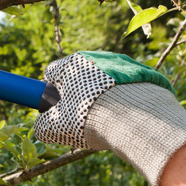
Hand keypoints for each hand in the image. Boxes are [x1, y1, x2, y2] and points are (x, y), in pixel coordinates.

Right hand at [34, 51, 185, 185]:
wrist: (137, 118)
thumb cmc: (89, 120)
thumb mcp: (55, 128)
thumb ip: (42, 125)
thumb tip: (42, 126)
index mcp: (71, 64)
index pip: (52, 72)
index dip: (50, 91)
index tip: (56, 108)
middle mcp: (96, 57)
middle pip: (80, 76)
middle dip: (78, 94)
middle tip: (82, 118)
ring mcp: (122, 63)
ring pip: (104, 80)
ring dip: (102, 96)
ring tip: (108, 120)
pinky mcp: (143, 73)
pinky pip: (127, 86)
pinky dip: (124, 98)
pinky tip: (126, 116)